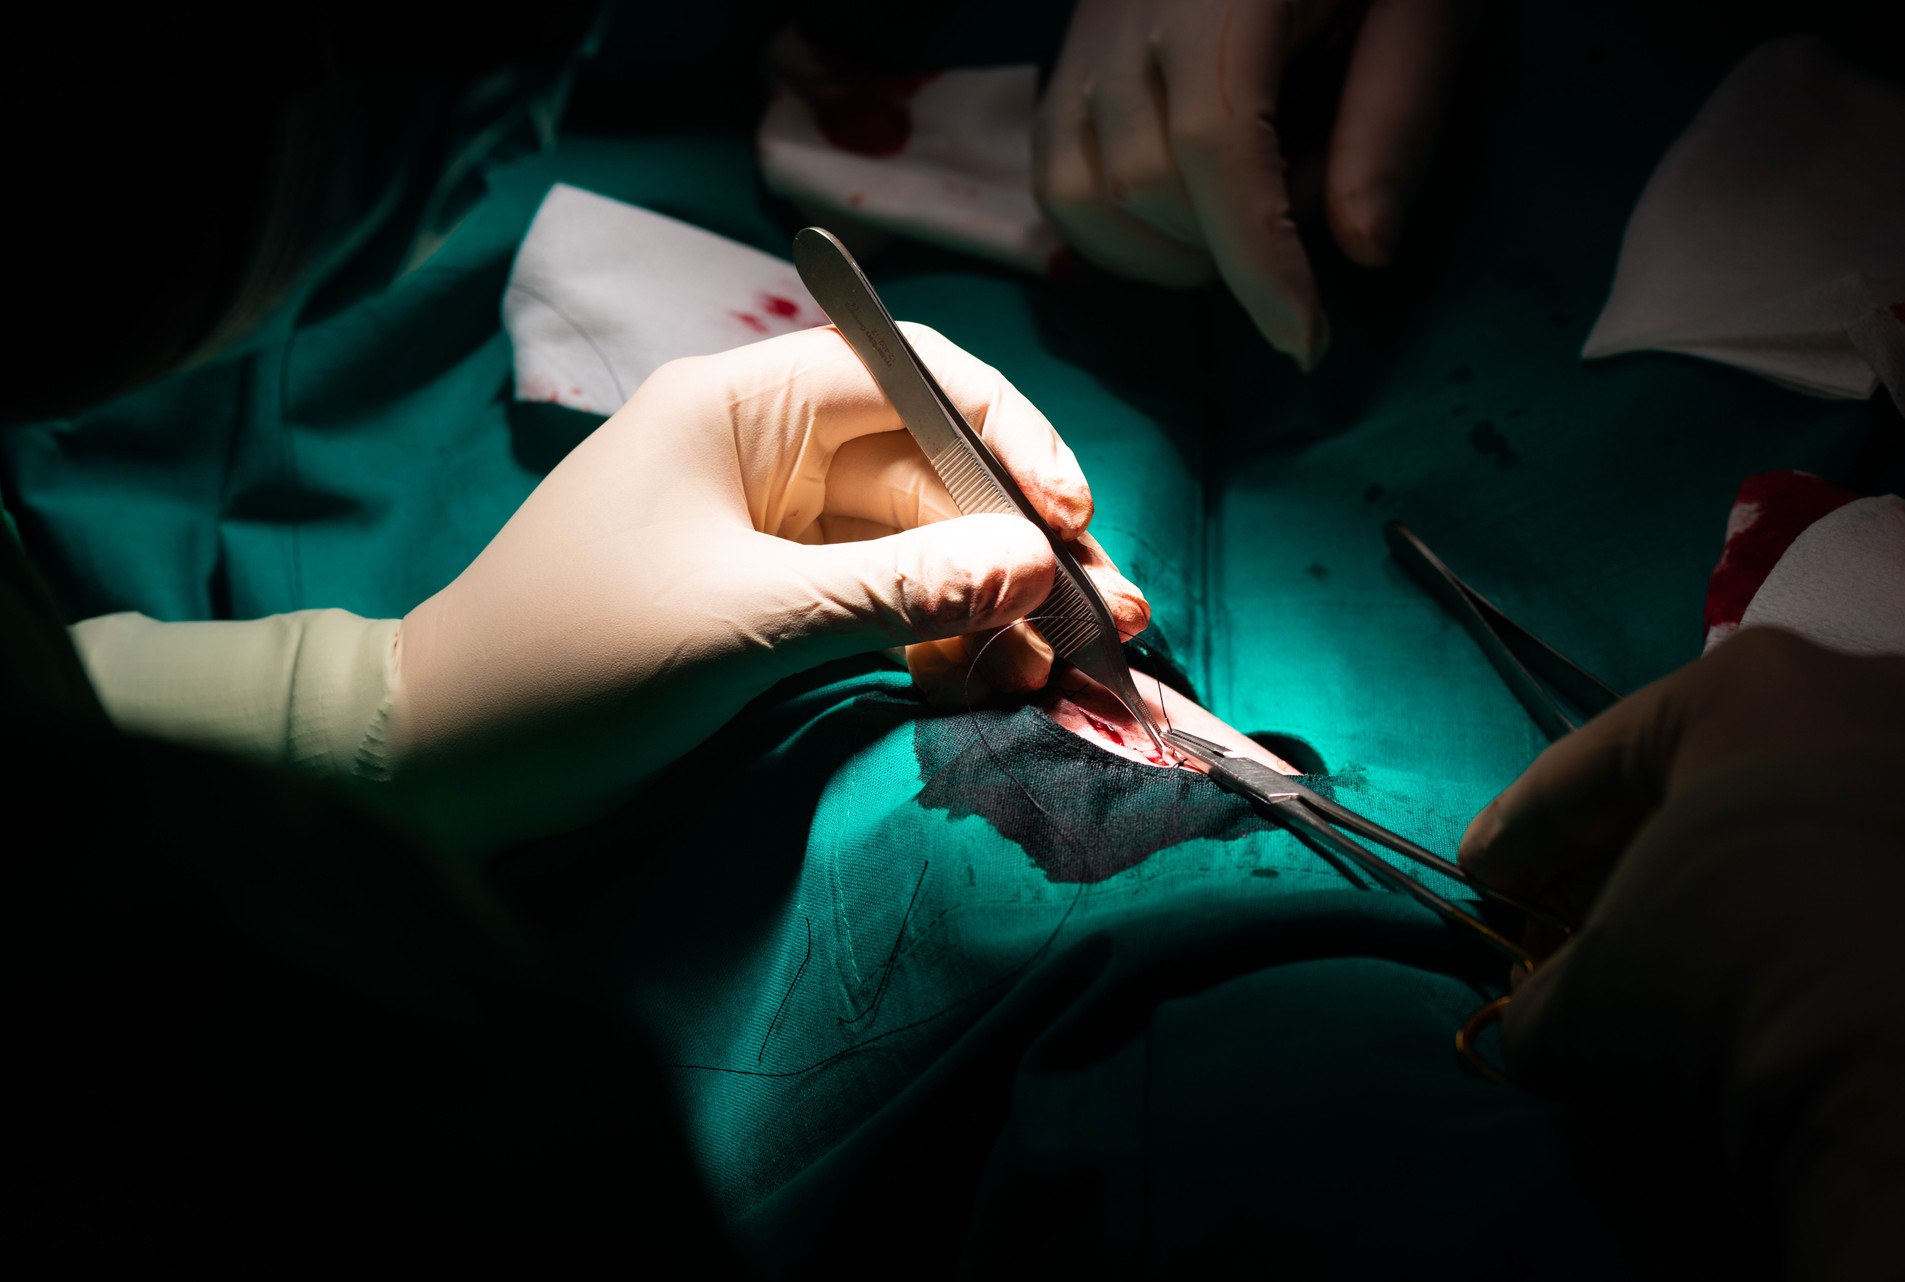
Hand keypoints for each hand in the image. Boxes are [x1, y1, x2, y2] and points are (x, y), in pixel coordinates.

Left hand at [393, 324, 1147, 842]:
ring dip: (990, 601)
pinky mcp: (769, 601)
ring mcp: (769, 530)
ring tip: (1069, 664)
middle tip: (1108, 612)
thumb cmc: (575, 659)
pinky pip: (880, 602)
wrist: (449, 756)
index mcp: (742, 407)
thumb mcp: (743, 622)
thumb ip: (895, 590)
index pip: (911, 378)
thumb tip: (1033, 564)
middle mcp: (765, 451)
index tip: (1067, 514)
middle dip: (1018, 541)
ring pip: (914, 545)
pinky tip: (993, 680)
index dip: (1006, 436)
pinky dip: (935, 637)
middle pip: (928, 470)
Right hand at [1035, 0, 1479, 366]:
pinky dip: (1114, 230)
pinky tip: (1185, 220)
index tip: (1306, 340)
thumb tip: (1360, 248)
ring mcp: (1085, 33)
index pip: (1217, 141)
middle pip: (1141, 181)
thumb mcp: (1428, 8)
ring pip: (1079, 193)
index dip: (1259, 258)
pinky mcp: (1069, 59)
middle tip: (1299, 231)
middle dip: (1223, 251)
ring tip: (1239, 225)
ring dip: (1162, 252)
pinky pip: (1057, 175)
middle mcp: (1130, 6)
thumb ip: (1397, 114)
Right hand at [1459, 628, 1904, 1275]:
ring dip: (1714, 887)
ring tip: (1665, 970)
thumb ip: (1543, 988)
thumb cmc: (1726, 976)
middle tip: (1562, 940)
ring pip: (1784, 823)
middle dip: (1617, 866)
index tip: (1481, 879)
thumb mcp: (1588, 1002)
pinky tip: (1766, 978)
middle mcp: (1850, 690)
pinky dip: (1803, 914)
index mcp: (1738, 686)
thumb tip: (1539, 1009)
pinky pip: (1855, 867)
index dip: (1517, 836)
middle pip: (1692, 788)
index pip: (1586, 771)